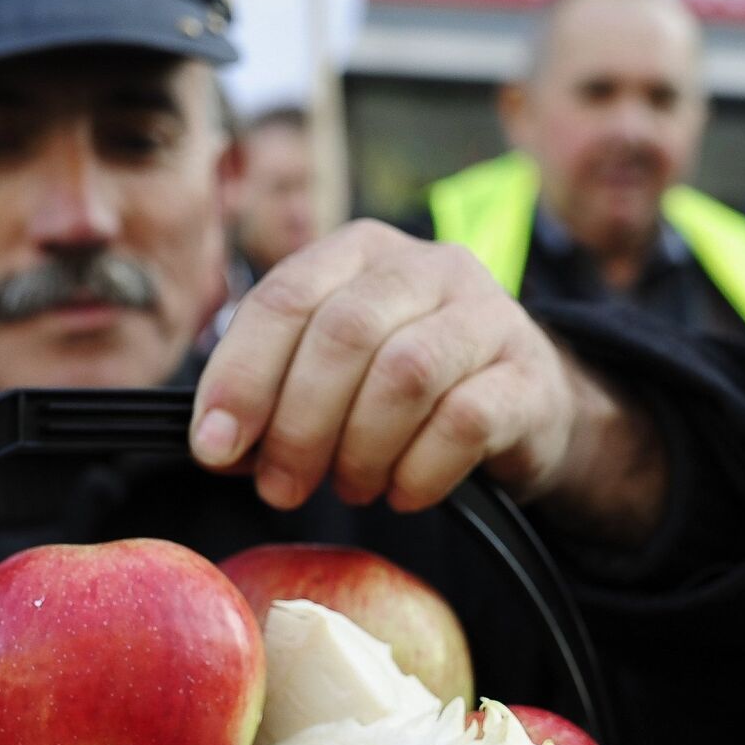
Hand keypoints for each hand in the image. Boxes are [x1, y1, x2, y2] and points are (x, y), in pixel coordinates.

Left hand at [188, 220, 666, 543]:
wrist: (524, 406)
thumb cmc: (408, 389)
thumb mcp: (336, 370)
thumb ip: (274, 389)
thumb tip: (217, 443)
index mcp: (362, 251)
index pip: (286, 296)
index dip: (241, 375)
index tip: (215, 447)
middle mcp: (429, 266)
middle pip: (344, 333)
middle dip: (298, 424)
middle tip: (282, 487)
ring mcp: (489, 314)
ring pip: (404, 373)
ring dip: (360, 449)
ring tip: (351, 486)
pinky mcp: (529, 375)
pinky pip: (464, 421)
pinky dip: (418, 471)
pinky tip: (403, 493)